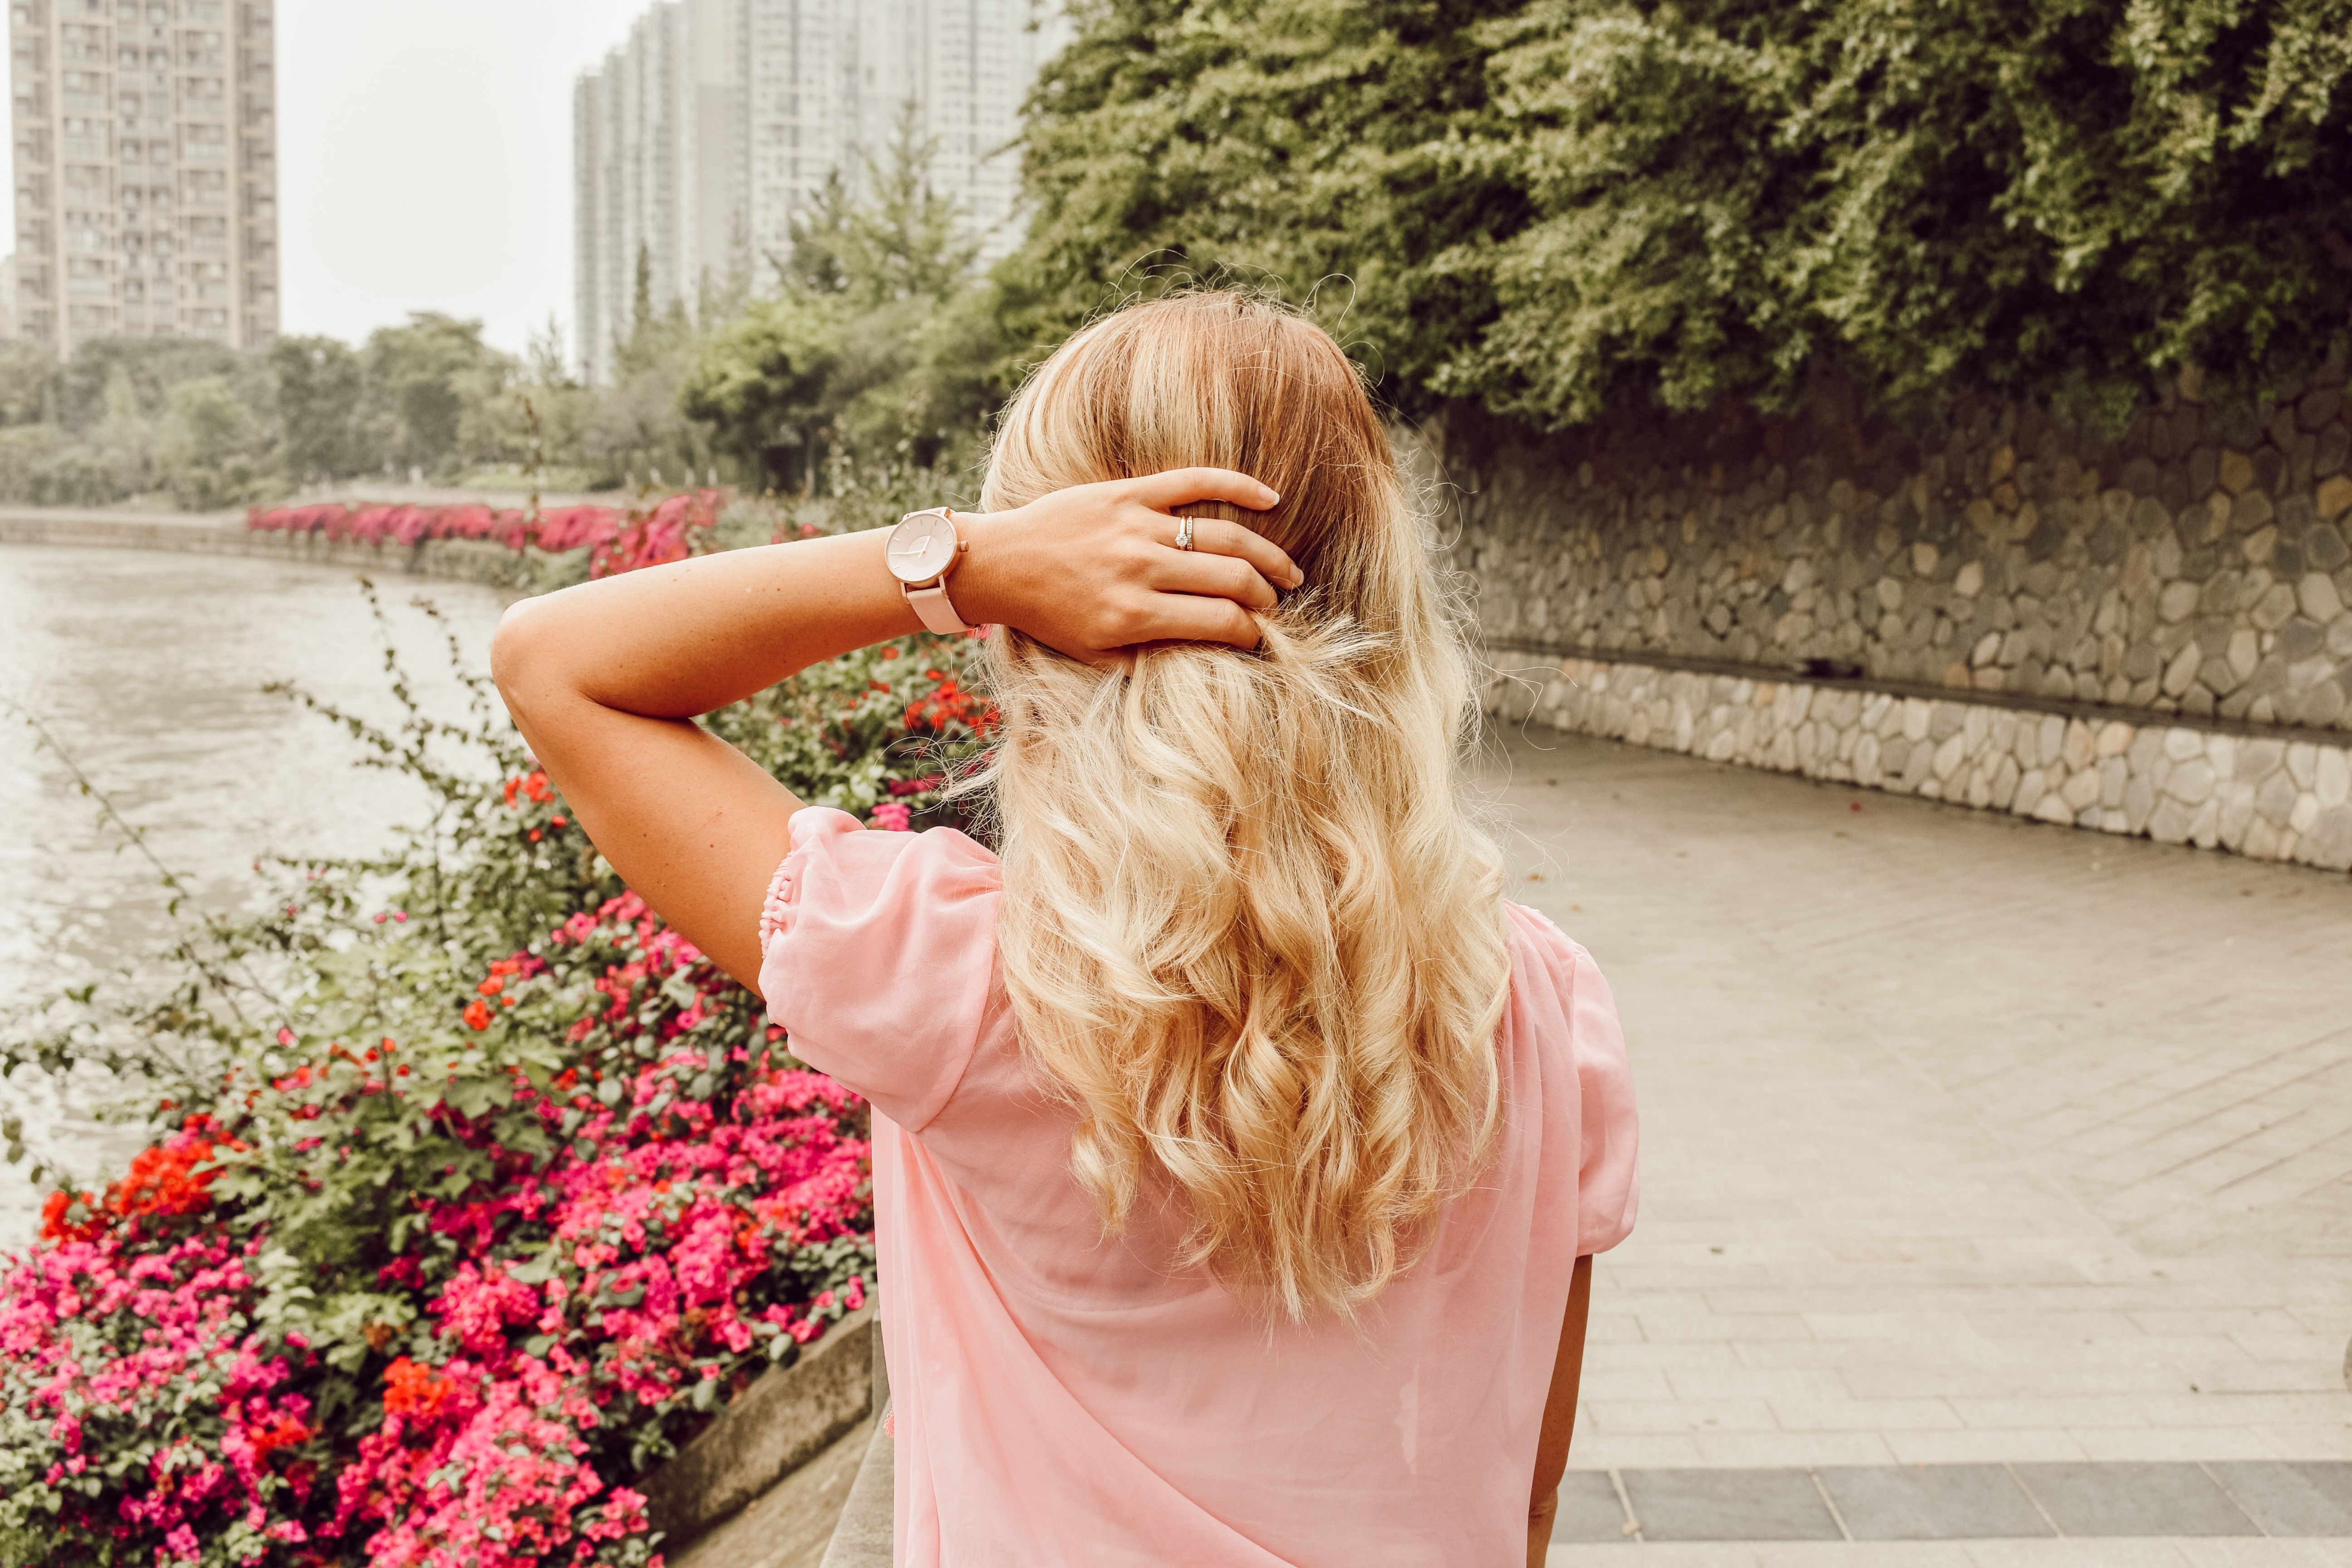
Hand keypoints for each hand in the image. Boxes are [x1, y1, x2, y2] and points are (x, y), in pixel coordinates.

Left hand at [952, 469, 1299, 660]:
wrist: (1001, 564)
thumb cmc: (1051, 615)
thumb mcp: (1097, 654)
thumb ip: (1151, 659)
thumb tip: (1209, 657)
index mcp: (1135, 615)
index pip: (1222, 622)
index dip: (1253, 632)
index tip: (1260, 637)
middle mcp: (1141, 568)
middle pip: (1234, 578)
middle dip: (1267, 596)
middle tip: (1276, 604)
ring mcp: (1137, 526)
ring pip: (1226, 534)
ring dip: (1267, 554)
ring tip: (1286, 571)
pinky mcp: (1129, 492)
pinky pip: (1196, 480)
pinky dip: (1239, 486)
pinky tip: (1270, 499)